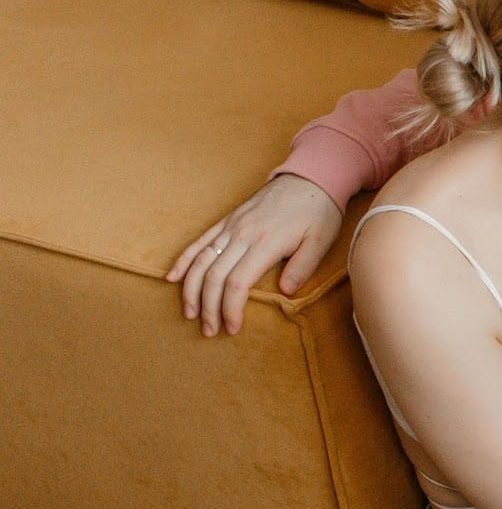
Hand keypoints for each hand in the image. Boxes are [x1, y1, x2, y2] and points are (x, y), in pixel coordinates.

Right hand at [166, 174, 341, 335]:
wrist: (310, 177)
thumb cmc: (319, 212)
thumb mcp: (320, 240)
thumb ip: (303, 267)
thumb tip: (285, 292)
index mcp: (265, 243)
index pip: (237, 283)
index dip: (230, 308)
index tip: (232, 328)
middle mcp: (242, 234)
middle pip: (214, 276)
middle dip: (208, 307)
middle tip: (210, 330)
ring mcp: (231, 226)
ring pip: (200, 260)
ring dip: (191, 289)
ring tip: (190, 313)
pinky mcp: (227, 219)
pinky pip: (199, 241)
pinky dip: (183, 260)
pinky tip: (173, 278)